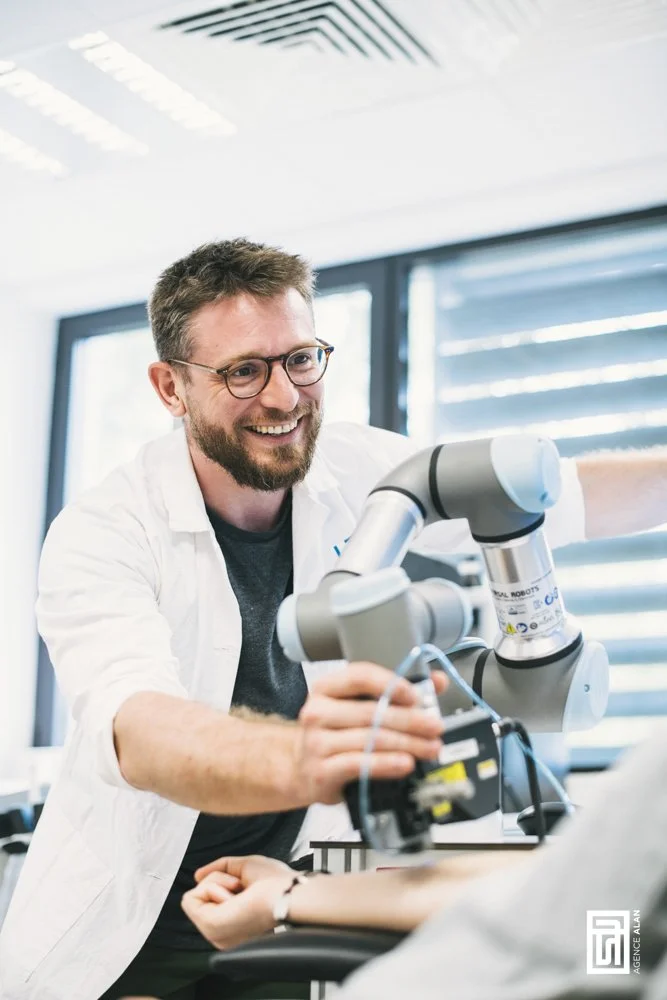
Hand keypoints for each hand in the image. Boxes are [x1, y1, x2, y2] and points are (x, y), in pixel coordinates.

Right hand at [181, 855, 294, 949]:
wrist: (286, 894)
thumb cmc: (277, 883)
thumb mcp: (244, 868)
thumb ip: (219, 869)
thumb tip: (197, 875)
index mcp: (232, 925)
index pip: (207, 900)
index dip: (222, 883)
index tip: (242, 885)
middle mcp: (222, 934)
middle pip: (198, 898)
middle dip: (218, 881)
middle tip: (240, 887)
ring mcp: (215, 933)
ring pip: (193, 896)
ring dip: (217, 883)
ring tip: (238, 891)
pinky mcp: (210, 926)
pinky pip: (190, 898)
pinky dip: (212, 886)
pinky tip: (232, 894)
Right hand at [292, 662, 447, 804]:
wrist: (301, 770)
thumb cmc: (335, 734)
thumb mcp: (357, 708)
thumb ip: (395, 693)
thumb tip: (437, 682)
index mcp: (326, 688)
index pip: (360, 676)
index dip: (391, 684)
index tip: (417, 696)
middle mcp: (317, 712)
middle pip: (371, 712)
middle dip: (410, 720)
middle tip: (436, 726)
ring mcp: (316, 743)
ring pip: (370, 740)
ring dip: (407, 744)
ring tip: (431, 748)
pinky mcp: (321, 772)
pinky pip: (360, 765)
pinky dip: (387, 764)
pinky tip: (406, 764)